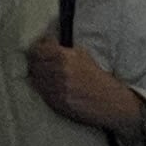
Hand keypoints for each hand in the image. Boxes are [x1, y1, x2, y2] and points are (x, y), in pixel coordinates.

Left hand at [25, 40, 145, 135]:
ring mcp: (58, 90)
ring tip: (44, 76)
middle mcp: (59, 73)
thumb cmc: (97, 76)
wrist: (112, 102)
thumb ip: (62, 48)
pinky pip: (42, 94)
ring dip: (37, 77)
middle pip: (33, 65)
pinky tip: (49, 88)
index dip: (35, 50)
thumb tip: (45, 41)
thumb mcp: (82, 55)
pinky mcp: (59, 104)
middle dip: (34, 63)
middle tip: (38, 64)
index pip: (36, 51)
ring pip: (35, 80)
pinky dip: (43, 90)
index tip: (37, 51)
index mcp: (64, 57)